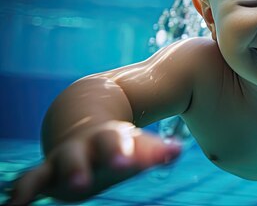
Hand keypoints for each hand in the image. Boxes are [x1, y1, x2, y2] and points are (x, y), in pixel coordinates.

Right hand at [6, 121, 181, 204]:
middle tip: (124, 165)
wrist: (78, 122)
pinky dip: (24, 189)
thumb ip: (154, 151)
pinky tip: (13, 203)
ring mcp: (69, 156)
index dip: (147, 145)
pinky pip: (34, 178)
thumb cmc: (113, 144)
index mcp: (116, 137)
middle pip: (105, 144)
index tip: (163, 151)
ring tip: (78, 185)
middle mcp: (94, 144)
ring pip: (68, 160)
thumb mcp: (133, 147)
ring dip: (74, 171)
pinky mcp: (48, 171)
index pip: (133, 139)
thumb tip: (177, 150)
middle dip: (114, 153)